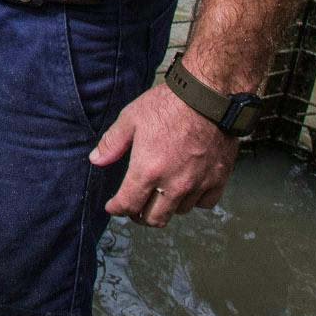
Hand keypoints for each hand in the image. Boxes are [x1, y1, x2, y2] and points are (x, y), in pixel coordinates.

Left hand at [90, 82, 236, 227]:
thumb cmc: (169, 104)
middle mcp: (173, 184)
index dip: (117, 209)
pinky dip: (194, 201)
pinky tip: (188, 189)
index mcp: (148, 170)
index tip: (113, 207)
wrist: (208, 96)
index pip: (128, 204)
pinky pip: (205, 203)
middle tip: (135, 208)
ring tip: (160, 195)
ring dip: (167, 207)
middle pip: (154, 218)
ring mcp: (198, 184)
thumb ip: (112, 143)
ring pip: (180, 212)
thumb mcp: (131, 118)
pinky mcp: (219, 179)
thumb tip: (96, 160)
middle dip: (140, 216)